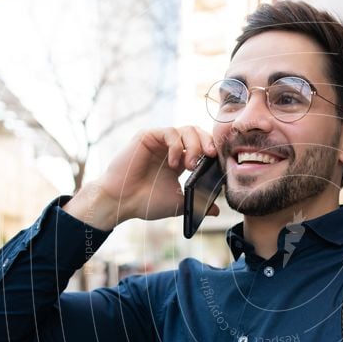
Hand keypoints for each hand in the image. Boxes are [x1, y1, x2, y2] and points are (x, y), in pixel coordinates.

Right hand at [64, 126, 219, 229]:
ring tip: (192, 165)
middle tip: (211, 156)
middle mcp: (171, 148)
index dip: (213, 151)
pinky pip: (170, 132)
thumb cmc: (146, 203)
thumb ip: (197, 204)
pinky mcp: (148, 136)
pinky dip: (176, 146)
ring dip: (194, 145)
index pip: (203, 146)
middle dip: (208, 142)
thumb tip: (217, 211)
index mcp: (180, 161)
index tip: (220, 164)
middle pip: (197, 133)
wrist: (122, 202)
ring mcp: (160, 141)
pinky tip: (174, 163)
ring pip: (186, 129)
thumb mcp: (178, 204)